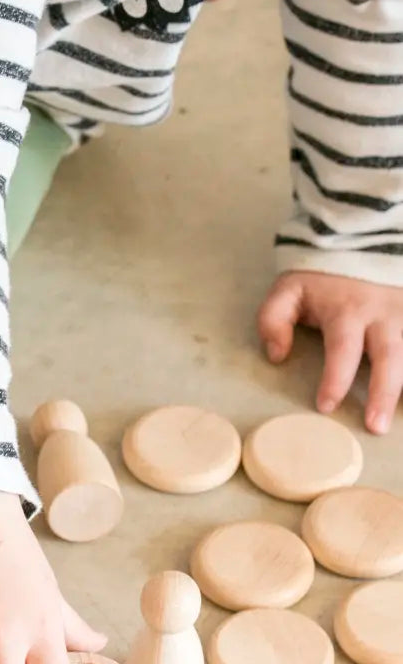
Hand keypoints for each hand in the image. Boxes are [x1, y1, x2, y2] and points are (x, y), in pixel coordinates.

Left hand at [258, 271, 402, 433]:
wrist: (361, 236)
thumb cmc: (320, 275)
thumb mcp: (288, 289)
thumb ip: (273, 320)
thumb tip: (276, 356)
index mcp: (347, 310)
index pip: (342, 349)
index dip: (335, 379)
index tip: (326, 406)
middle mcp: (383, 313)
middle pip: (390, 355)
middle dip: (384, 392)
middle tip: (375, 426)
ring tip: (401, 417)